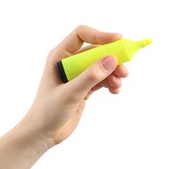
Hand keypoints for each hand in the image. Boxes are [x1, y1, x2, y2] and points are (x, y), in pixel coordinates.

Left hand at [23, 25, 127, 145]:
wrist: (43, 133)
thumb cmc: (48, 111)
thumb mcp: (70, 93)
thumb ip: (90, 77)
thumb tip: (111, 59)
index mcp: (59, 57)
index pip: (81, 35)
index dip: (100, 35)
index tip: (118, 40)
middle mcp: (69, 64)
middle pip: (95, 52)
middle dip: (111, 59)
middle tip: (124, 71)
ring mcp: (76, 77)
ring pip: (100, 67)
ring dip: (112, 73)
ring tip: (118, 84)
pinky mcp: (83, 89)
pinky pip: (100, 80)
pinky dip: (109, 83)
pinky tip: (114, 90)